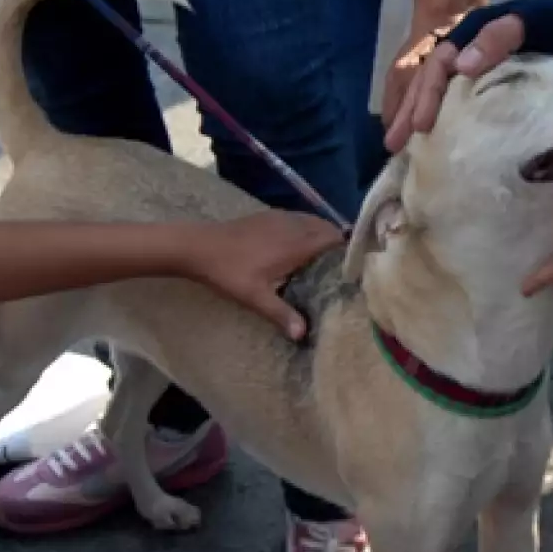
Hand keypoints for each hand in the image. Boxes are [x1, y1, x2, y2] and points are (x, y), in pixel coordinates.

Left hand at [192, 212, 345, 340]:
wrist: (198, 246)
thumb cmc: (229, 272)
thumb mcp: (255, 297)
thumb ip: (281, 314)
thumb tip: (303, 335)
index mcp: (296, 244)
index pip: (333, 239)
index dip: (346, 250)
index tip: (354, 266)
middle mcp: (293, 226)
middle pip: (326, 228)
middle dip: (337, 243)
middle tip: (341, 266)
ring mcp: (279, 218)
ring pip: (312, 221)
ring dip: (322, 234)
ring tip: (325, 258)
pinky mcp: (267, 216)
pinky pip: (298, 219)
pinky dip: (306, 229)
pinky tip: (298, 247)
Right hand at [384, 0, 552, 152]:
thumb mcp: (536, 21)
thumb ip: (500, 36)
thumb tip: (458, 66)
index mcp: (475, 32)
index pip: (436, 65)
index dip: (424, 95)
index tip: (419, 128)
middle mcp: (473, 46)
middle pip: (430, 80)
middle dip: (410, 112)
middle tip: (393, 147)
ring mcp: (485, 64)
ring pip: (442, 91)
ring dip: (421, 117)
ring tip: (405, 150)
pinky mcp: (500, 80)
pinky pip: (463, 100)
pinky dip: (446, 119)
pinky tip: (441, 142)